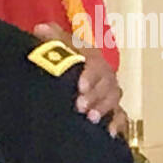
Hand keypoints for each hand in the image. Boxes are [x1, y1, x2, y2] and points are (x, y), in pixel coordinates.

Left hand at [32, 22, 125, 137]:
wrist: (62, 73)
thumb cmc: (61, 58)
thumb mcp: (54, 45)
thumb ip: (51, 37)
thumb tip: (41, 28)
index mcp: (92, 58)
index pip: (96, 64)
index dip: (91, 75)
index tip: (80, 86)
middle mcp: (104, 75)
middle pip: (107, 84)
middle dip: (95, 96)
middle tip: (80, 106)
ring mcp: (108, 93)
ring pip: (114, 100)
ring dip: (104, 109)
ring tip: (91, 119)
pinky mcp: (110, 110)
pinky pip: (120, 117)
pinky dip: (117, 124)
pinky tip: (110, 133)